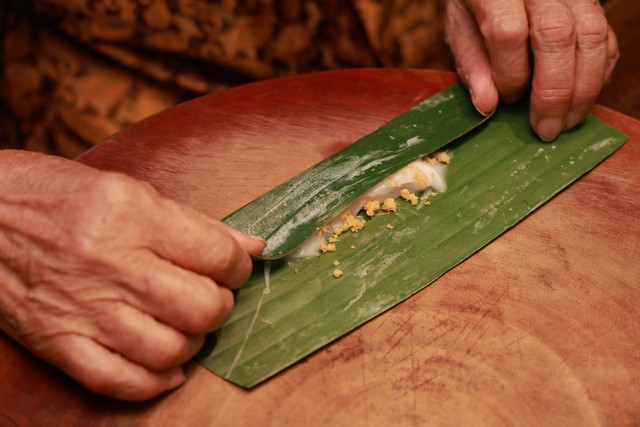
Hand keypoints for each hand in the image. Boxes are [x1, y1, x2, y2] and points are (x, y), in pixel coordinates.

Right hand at [0, 150, 264, 400]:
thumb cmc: (54, 196)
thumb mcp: (128, 190)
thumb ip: (194, 222)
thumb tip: (250, 246)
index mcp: (131, 216)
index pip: (216, 255)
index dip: (239, 265)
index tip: (235, 267)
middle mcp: (110, 264)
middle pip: (202, 308)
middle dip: (221, 305)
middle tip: (212, 294)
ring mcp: (83, 308)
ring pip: (169, 349)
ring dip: (192, 342)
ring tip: (186, 325)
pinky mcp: (59, 342)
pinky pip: (120, 381)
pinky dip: (155, 381)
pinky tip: (166, 365)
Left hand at [445, 0, 618, 140]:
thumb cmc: (478, 4)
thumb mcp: (460, 29)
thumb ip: (471, 65)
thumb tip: (487, 106)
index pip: (508, 34)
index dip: (510, 75)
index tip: (507, 100)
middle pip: (557, 37)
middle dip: (554, 93)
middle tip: (547, 129)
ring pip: (591, 37)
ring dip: (583, 89)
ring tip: (567, 122)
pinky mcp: (594, 5)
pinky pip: (607, 39)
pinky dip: (599, 74)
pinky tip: (581, 99)